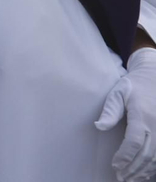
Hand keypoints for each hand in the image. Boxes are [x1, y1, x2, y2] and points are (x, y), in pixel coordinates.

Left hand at [98, 48, 155, 180]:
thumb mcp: (119, 92)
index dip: (124, 156)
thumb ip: (110, 110)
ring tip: (130, 179)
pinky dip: (153, 167)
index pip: (134, 141)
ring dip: (143, 170)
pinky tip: (143, 173)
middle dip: (132, 168)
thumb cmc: (134, 85)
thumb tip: (99, 126)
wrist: (154, 78)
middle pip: (146, 154)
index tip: (115, 165)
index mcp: (142, 115)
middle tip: (120, 177)